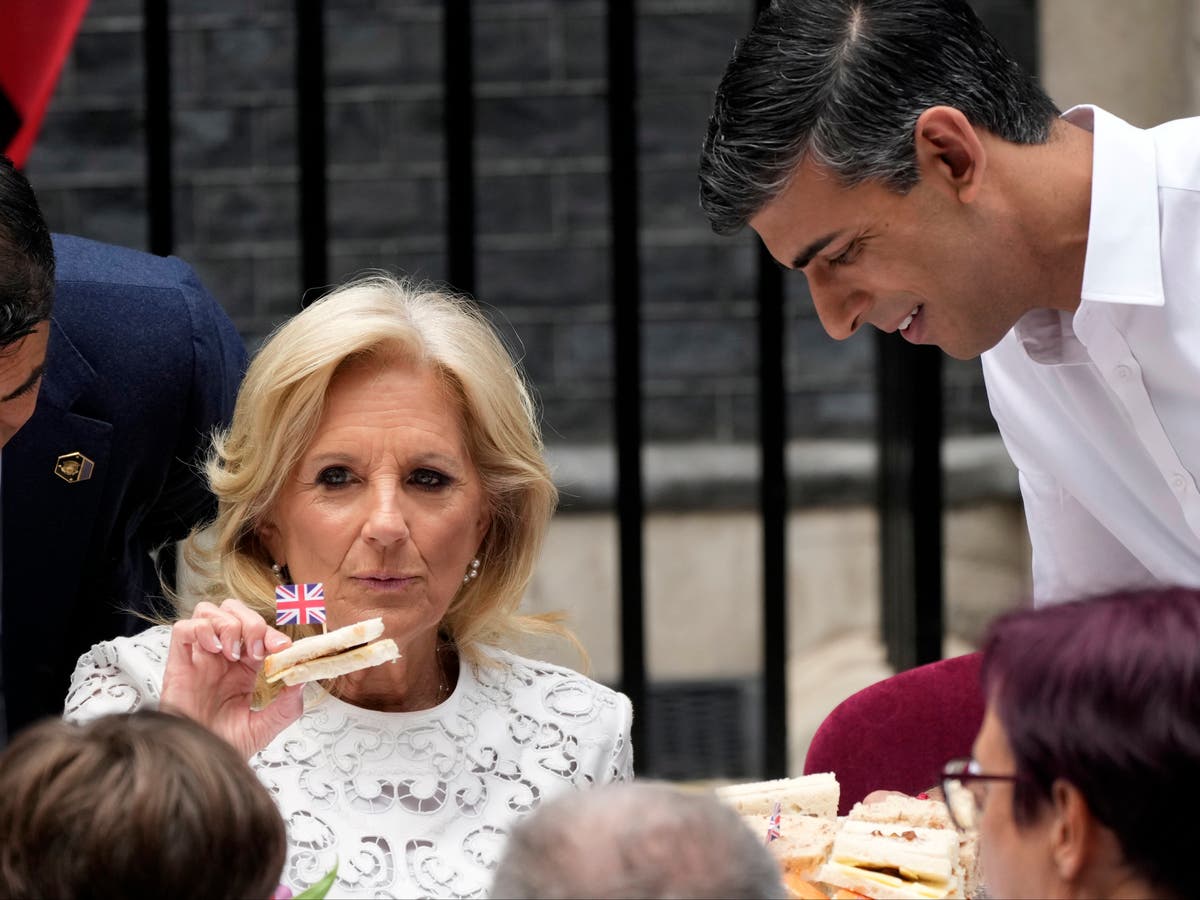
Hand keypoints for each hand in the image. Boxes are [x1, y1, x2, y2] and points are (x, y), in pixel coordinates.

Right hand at [160, 598, 304, 758]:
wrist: (198, 764)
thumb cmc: (226, 746)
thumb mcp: (266, 726)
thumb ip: (288, 704)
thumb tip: (302, 676)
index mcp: (246, 667)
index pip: (260, 631)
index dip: (273, 633)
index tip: (282, 649)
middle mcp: (223, 657)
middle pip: (234, 611)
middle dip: (251, 622)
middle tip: (257, 650)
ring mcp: (200, 658)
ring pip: (209, 612)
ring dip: (228, 624)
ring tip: (233, 652)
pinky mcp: (179, 664)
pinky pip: (183, 629)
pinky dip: (201, 630)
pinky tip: (214, 651)